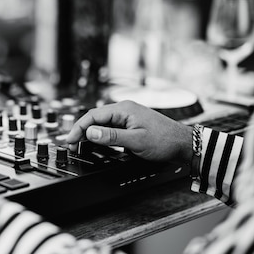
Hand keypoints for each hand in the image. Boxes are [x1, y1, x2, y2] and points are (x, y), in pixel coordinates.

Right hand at [66, 100, 191, 163]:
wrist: (184, 144)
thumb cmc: (164, 141)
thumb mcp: (135, 141)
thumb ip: (111, 136)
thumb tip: (90, 132)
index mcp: (124, 109)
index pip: (93, 115)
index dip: (79, 128)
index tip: (70, 140)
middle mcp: (125, 109)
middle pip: (96, 117)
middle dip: (82, 130)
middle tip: (71, 144)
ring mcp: (128, 116)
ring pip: (103, 122)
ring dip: (91, 132)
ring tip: (80, 143)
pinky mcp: (132, 123)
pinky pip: (111, 126)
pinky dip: (101, 134)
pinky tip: (97, 141)